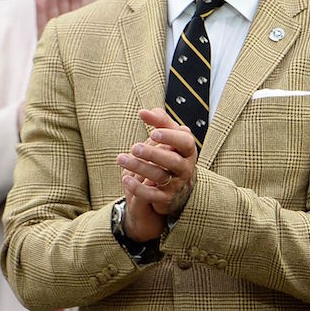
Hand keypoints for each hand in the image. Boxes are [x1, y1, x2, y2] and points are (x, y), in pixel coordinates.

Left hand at [116, 108, 197, 236]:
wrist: (179, 188)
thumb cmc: (173, 155)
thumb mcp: (170, 137)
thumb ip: (160, 122)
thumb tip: (144, 111)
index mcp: (188, 151)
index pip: (185, 142)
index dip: (170, 137)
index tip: (153, 132)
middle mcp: (185, 168)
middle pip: (172, 161)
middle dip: (153, 154)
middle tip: (134, 147)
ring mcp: (177, 184)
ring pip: (160, 177)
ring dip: (140, 167)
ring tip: (121, 158)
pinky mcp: (166, 198)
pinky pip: (153, 195)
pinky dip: (138, 188)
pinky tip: (125, 178)